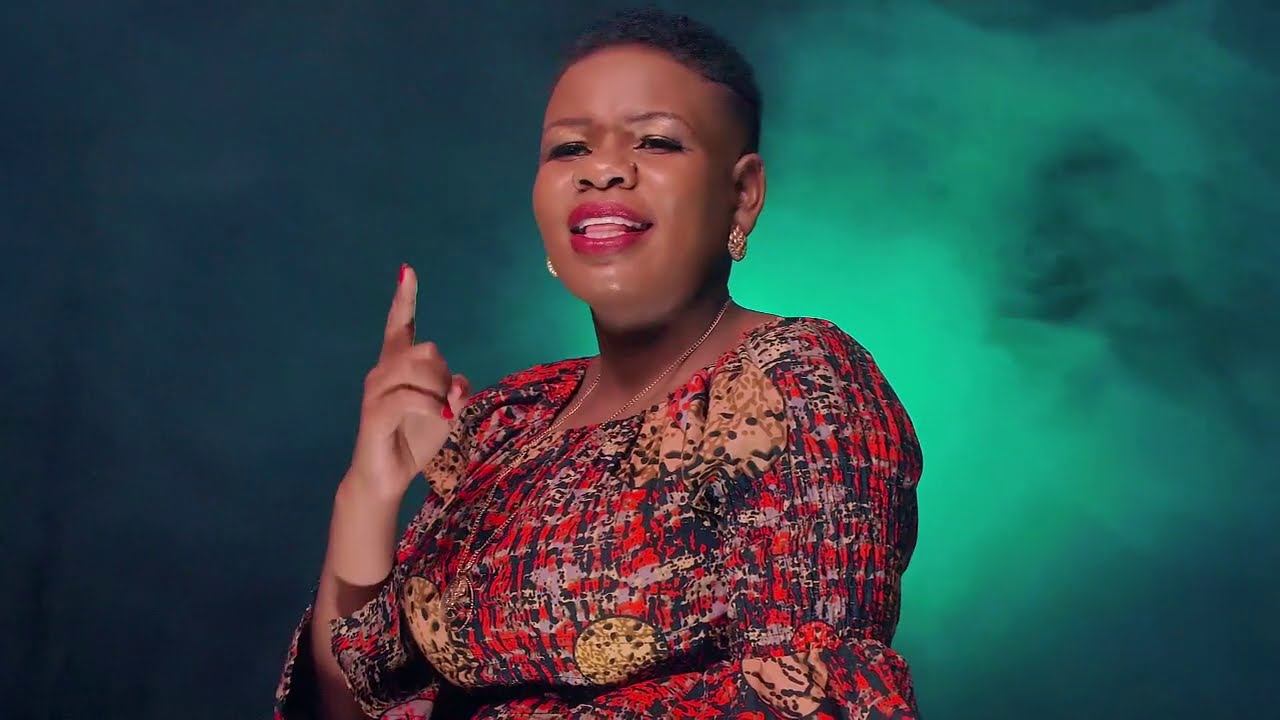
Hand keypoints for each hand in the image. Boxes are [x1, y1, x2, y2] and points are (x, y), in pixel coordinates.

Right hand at [346, 264, 469, 501]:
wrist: (387, 476)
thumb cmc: (414, 438)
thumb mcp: (446, 412)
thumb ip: (455, 391)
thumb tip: (458, 383)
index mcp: (398, 366)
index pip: (399, 325)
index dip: (404, 298)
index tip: (407, 271)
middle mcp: (383, 371)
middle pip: (426, 350)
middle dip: (445, 376)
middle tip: (446, 404)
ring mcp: (376, 390)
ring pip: (419, 370)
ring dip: (440, 393)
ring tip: (442, 415)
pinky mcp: (375, 412)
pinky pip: (410, 397)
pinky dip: (433, 408)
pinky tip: (441, 419)